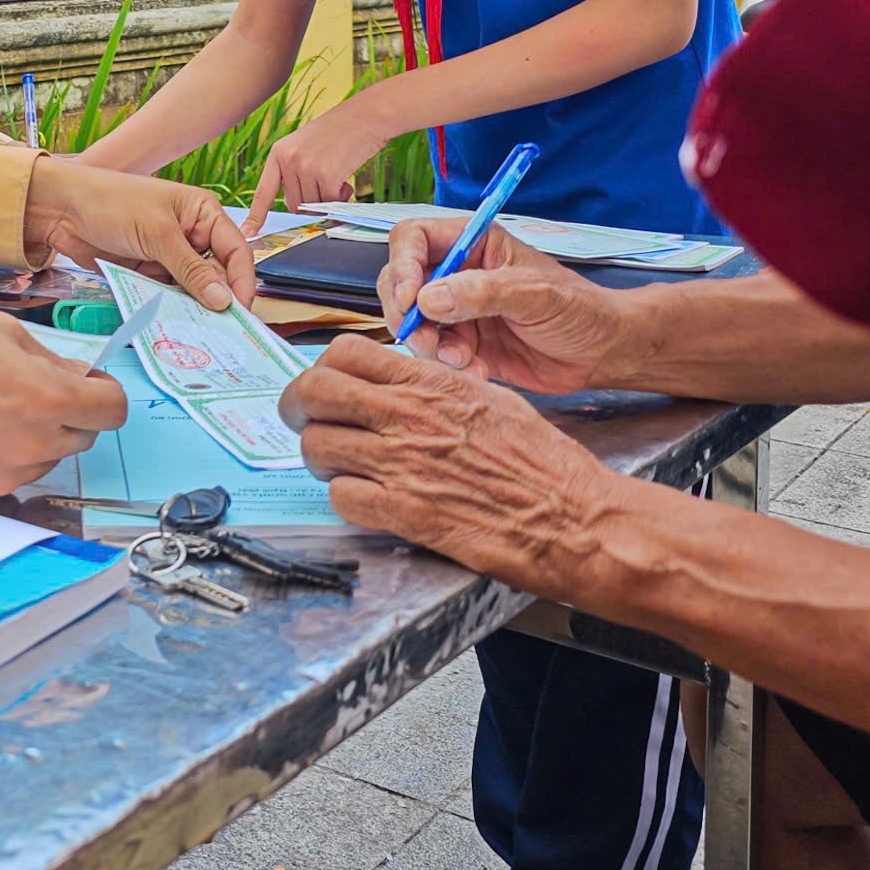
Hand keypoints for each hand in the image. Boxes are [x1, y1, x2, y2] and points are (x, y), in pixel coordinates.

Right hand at [0, 305, 126, 504]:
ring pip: (43, 459)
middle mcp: (32, 446)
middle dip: (66, 414)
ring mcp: (2, 477)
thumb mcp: (1, 331)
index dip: (103, 394)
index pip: (112, 411)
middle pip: (81, 437)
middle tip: (25, 388)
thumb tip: (76, 381)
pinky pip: (5, 476)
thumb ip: (50, 362)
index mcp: (47, 398)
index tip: (89, 387)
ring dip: (31, 437)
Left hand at [25, 158, 255, 309]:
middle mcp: (191, 235)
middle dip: (219, 299)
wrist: (61, 209)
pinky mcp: (149, 272)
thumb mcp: (158, 233)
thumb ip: (191, 269)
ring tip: (202, 333)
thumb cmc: (112, 203)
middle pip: (218, 273)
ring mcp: (169, 255)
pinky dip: (172, 309)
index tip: (242, 310)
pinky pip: (169, 295)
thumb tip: (224, 300)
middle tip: (223, 330)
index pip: (235, 250)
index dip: (242, 280)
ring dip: (195, 308)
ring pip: (194, 289)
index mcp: (202, 213)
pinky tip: (176, 325)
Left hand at [244, 101, 393, 233]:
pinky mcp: (325, 175)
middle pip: (294, 205)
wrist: (366, 116)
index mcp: (279, 153)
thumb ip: (295, 171)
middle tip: (329, 183)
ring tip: (339, 176)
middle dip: (311, 201)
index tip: (248, 232)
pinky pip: (331, 203)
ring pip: (313, 206)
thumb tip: (297, 206)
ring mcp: (305, 168)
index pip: (263, 191)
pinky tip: (347, 181)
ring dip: (329, 199)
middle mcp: (288, 160)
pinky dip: (341, 198)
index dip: (256, 215)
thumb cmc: (340, 131)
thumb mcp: (305, 146)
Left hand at [280, 335, 616, 591]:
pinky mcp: (405, 513)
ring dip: (318, 456)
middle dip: (297, 407)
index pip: (346, 353)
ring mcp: (403, 464)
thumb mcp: (491, 398)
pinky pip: (341, 497)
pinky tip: (361, 498)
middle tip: (302, 420)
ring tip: (335, 464)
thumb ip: (438, 387)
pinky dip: (343, 497)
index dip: (323, 368)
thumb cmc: (543, 462)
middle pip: (315, 393)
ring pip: (317, 445)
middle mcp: (410, 416)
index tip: (324, 384)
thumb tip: (401, 380)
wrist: (573, 516)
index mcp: (432, 383)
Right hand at [379, 218, 638, 392]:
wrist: (601, 353)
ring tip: (463, 360)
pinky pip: (434, 354)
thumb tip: (428, 298)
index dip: (402, 264)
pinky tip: (477, 371)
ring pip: (413, 322)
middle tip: (429, 340)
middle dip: (408, 314)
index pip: (412, 238)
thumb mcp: (534, 294)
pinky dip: (447, 366)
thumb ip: (482, 292)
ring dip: (429, 345)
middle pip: (400, 282)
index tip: (410, 297)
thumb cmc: (579, 309)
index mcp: (472, 244)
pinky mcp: (462, 344)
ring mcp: (456, 310)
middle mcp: (456, 272)